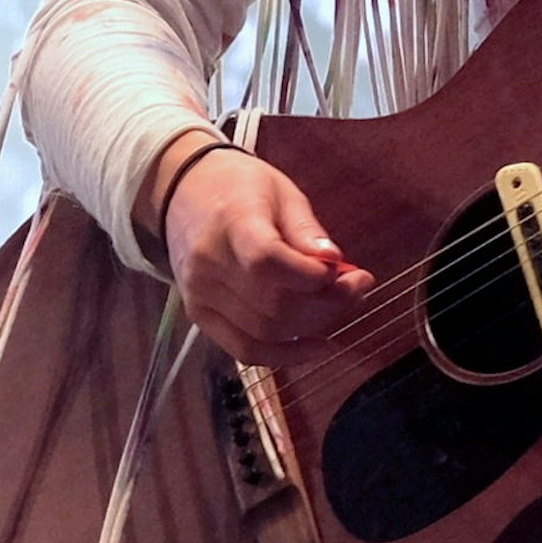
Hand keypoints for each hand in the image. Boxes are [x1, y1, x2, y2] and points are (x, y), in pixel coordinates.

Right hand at [145, 140, 373, 366]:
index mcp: (231, 222)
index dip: (310, 277)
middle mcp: (209, 264)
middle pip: (273, 306)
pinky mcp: (198, 315)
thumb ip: (306, 230)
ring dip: (313, 327)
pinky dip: (284, 355)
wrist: (183, 193)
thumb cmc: (240, 187)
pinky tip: (315, 345)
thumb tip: (336, 263)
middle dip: (327, 304)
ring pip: (265, 332)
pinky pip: (243, 349)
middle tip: (358, 286)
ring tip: (339, 304)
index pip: (266, 261)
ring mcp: (200, 294)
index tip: (346, 271)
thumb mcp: (281, 191)